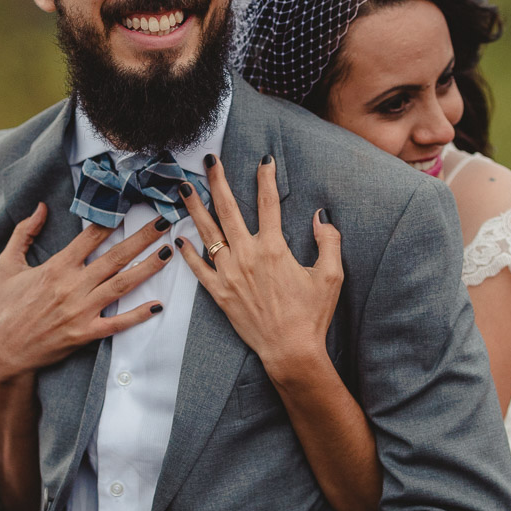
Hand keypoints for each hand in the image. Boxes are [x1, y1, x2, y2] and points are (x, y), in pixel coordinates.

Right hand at [0, 203, 173, 379]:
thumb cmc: (8, 307)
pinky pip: (117, 322)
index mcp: (57, 266)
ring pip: (122, 285)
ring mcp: (81, 310)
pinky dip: (138, 314)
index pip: (91, 236)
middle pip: (115, 257)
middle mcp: (72, 286)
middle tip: (164, 222)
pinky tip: (157, 305)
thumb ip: (23, 233)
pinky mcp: (86, 333)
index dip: (113, 219)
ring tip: (168, 252)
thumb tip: (40, 207)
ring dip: (148, 268)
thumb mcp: (8, 265)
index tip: (131, 205)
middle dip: (142, 238)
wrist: (5, 350)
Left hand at [178, 155, 342, 378]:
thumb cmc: (312, 314)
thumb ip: (329, 241)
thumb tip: (321, 215)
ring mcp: (229, 274)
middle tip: (209, 161)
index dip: (266, 178)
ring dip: (195, 208)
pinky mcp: (219, 293)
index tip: (263, 160)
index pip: (268, 203)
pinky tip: (179, 237)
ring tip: (184, 188)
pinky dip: (187, 252)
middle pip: (228, 210)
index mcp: (274, 248)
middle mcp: (247, 256)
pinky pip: (198, 269)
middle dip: (218, 181)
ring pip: (207, 233)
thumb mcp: (331, 276)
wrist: (291, 350)